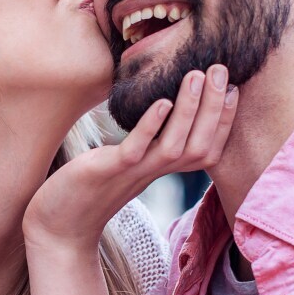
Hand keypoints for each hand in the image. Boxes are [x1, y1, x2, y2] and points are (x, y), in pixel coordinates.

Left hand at [23, 66, 236, 251]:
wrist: (59, 225)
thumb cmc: (91, 187)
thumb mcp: (127, 158)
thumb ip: (147, 138)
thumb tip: (161, 104)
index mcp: (162, 168)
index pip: (208, 148)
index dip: (224, 121)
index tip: (234, 88)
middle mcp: (155, 172)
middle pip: (200, 145)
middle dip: (215, 108)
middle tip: (221, 69)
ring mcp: (133, 173)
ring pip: (174, 146)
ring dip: (189, 111)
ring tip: (196, 76)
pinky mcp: (109, 171)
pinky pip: (136, 150)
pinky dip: (150, 127)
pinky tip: (161, 103)